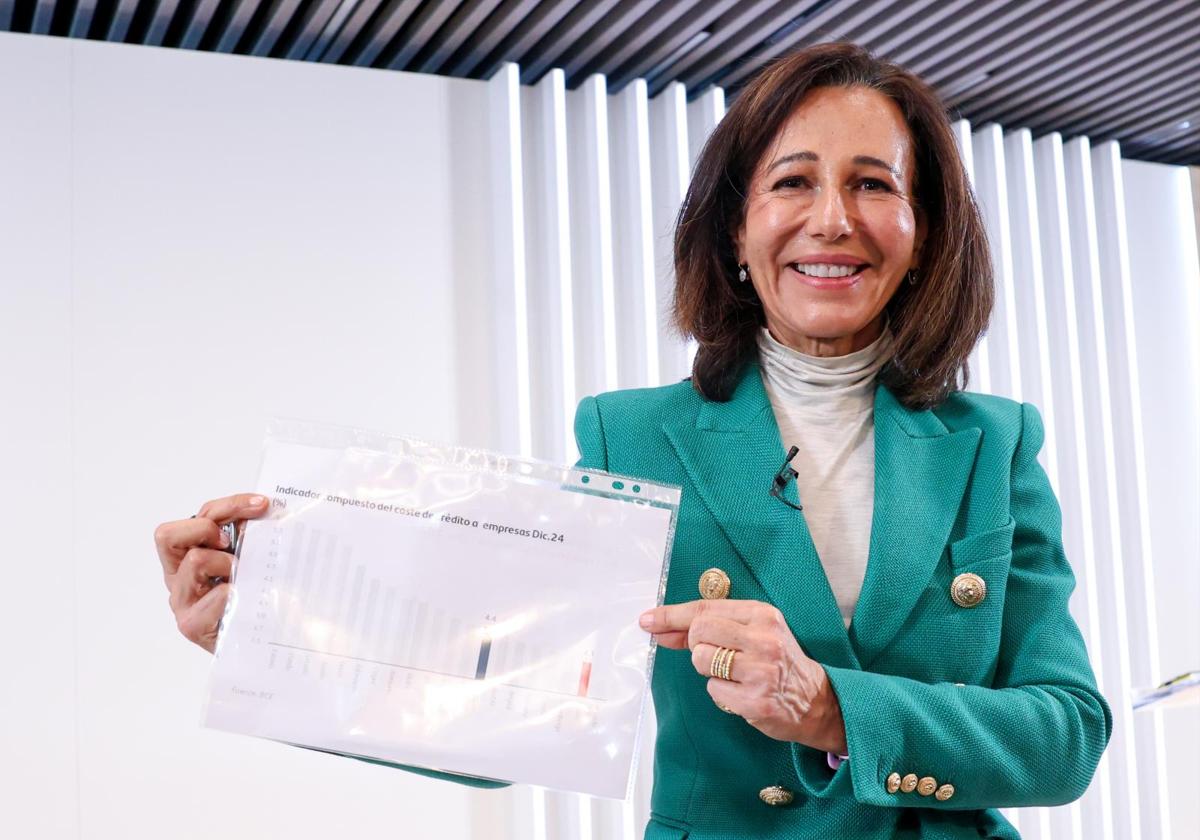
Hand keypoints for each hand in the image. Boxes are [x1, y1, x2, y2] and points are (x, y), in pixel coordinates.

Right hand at [154, 493, 269, 652]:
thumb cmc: (254, 603)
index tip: (261, 507)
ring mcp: (182, 601)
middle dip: (208, 529)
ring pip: (195, 561)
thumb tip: (272, 513)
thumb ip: (250, 538)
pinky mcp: (192, 625)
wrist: (258, 650)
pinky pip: (215, 596)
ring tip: (246, 578)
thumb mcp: (251, 561)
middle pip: (169, 535)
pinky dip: (237, 593)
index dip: (229, 505)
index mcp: (189, 556)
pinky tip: (251, 601)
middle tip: (232, 544)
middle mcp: (178, 577)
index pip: (200, 516)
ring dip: (228, 563)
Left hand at [639, 599, 846, 753]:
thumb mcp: (752, 633)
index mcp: (762, 615)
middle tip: (714, 654)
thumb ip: (709, 628)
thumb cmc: (776, 661)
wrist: (815, 699)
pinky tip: (742, 692)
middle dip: (695, 645)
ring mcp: (760, 671)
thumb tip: (660, 628)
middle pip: (698, 632)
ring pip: (702, 661)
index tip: (648, 620)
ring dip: (709, 670)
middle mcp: (763, 639)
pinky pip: (713, 690)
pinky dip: (721, 692)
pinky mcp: (755, 701)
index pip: (705, 608)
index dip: (671, 615)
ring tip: (734, 673)